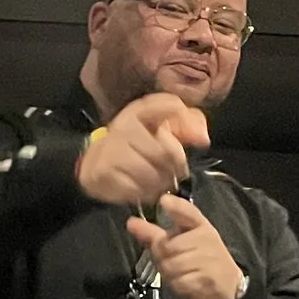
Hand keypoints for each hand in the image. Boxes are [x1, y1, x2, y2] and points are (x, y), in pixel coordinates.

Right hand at [77, 94, 209, 206]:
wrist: (95, 163)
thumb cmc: (136, 145)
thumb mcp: (160, 127)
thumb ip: (187, 125)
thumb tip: (203, 139)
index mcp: (139, 110)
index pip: (172, 105)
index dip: (188, 123)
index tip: (199, 139)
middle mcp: (124, 125)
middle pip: (167, 152)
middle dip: (176, 167)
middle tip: (174, 172)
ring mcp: (112, 149)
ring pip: (153, 173)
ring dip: (161, 183)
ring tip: (159, 182)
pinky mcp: (105, 171)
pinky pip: (137, 189)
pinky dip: (145, 193)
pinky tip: (144, 189)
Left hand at [125, 195, 247, 298]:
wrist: (226, 283)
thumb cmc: (200, 258)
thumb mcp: (180, 241)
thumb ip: (153, 233)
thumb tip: (131, 223)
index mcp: (199, 225)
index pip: (188, 212)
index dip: (176, 206)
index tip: (164, 201)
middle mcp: (205, 238)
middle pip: (167, 245)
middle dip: (161, 257)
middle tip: (170, 261)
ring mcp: (209, 258)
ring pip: (171, 265)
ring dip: (170, 273)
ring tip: (180, 272)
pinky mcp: (209, 278)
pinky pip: (180, 282)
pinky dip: (179, 285)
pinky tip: (187, 282)